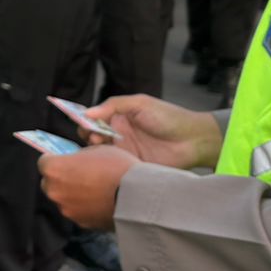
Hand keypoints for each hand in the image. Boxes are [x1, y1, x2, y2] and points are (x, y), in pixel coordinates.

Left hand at [38, 145, 139, 231]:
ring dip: (72, 195)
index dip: (55, 160)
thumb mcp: (96, 150)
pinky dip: (84, 208)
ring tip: (93, 191)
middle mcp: (54, 191)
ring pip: (64, 200)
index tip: (66, 160)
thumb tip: (76, 163)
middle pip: (50, 184)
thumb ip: (79, 158)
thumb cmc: (116, 166)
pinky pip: (78, 212)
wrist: (137, 196)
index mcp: (54, 169)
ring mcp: (67, 209)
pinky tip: (100, 202)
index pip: (44, 163)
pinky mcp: (80, 223)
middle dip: (60, 179)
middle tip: (79, 175)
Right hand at [85, 95, 222, 169]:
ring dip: (94, 149)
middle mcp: (118, 133)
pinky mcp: (130, 166)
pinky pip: (112, 166)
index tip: (78, 120)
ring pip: (99, 152)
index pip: (94, 117)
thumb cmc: (168, 117)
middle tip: (93, 136)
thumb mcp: (140, 103)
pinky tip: (104, 161)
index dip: (84, 118)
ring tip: (100, 145)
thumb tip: (87, 113)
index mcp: (119, 116)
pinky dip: (104, 164)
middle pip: (92, 135)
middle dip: (87, 134)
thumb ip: (113, 105)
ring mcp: (124, 150)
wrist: (192, 140)